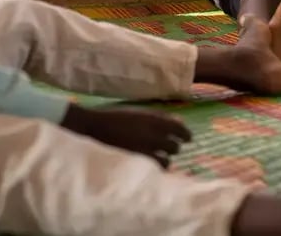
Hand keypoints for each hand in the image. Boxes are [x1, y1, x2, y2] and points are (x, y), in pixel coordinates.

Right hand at [60, 104, 191, 167]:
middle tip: (169, 148)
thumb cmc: (116, 118)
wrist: (93, 127)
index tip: (187, 139)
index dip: (186, 135)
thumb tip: (178, 123)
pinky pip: (156, 169)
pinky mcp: (137, 161)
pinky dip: (156, 168)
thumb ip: (160, 118)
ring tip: (158, 158)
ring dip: (165, 158)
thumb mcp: (140, 112)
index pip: (181, 130)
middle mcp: (155, 135)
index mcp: (156, 120)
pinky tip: (152, 167)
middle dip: (173, 147)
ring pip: (168, 159)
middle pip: (175, 146)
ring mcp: (146, 149)